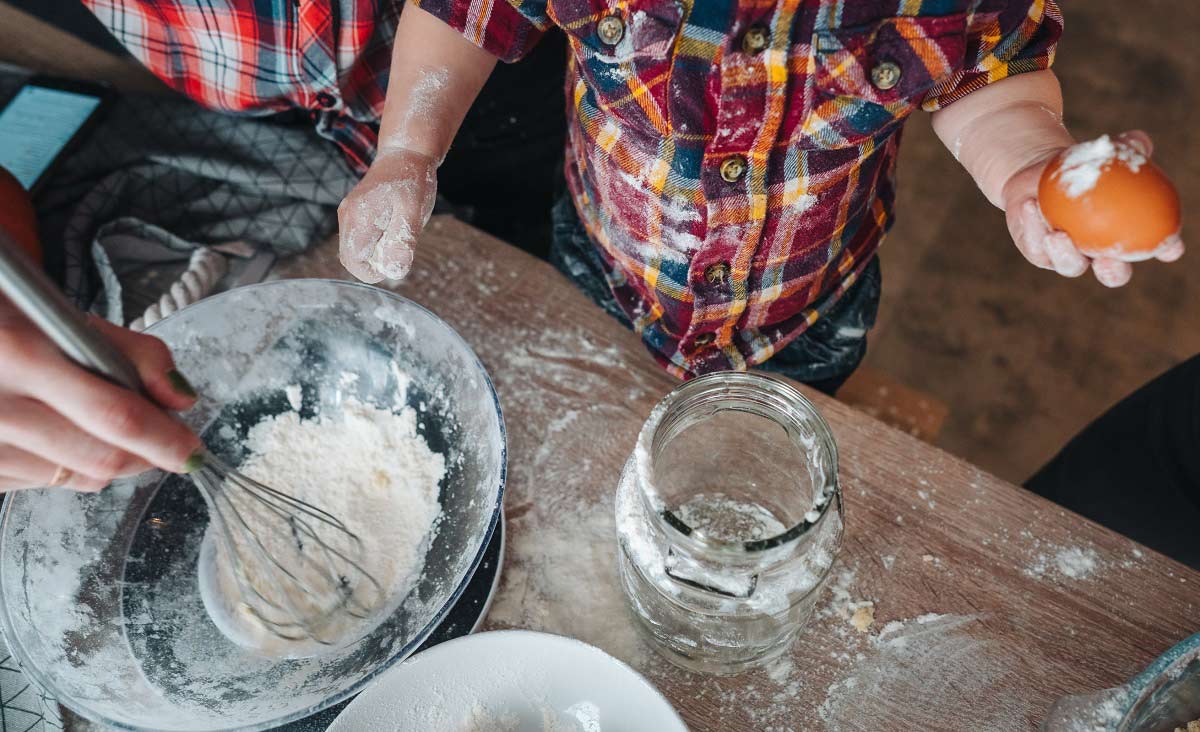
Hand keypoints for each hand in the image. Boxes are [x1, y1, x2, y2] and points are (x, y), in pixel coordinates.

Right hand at [0, 297, 201, 491]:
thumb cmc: (12, 321)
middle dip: (145, 456)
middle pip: (99, 458)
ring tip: (96, 423)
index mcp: (20, 352)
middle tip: (163, 439)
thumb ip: (137, 355)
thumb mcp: (70, 318)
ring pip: (75, 479)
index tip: (191, 449)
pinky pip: (45, 485)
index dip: (163, 440)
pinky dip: (68, 468)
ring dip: (108, 461)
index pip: (114, 415)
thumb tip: (182, 400)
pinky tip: (54, 433)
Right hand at [337, 148, 437, 283]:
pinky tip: (392, 224)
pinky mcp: (354, 213)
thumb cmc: (412, 181)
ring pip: (356, 249)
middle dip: (376, 260)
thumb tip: (394, 272)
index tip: (397, 257)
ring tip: (397, 228)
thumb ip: (402, 242)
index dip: (376, 270)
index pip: (354, 263)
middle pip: (352, 258)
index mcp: (358, 219)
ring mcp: (348, 214)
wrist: (406, 154)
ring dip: (377, 250)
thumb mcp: (414, 213)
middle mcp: (347, 217)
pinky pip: (360, 239)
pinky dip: (376, 241)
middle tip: (400, 240)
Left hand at [1002, 130, 1184, 287]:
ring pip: (1071, 266)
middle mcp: (1101, 254)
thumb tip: (1136, 142)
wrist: (1039, 173)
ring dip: (1065, 254)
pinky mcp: (1039, 252)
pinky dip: (1033, 227)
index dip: (1166, 249)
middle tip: (1108, 261)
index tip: (1169, 247)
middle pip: (1113, 274)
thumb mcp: (1102, 155)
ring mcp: (1070, 257)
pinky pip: (1036, 246)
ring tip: (1056, 235)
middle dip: (1113, 272)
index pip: (1155, 246)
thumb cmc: (1082, 166)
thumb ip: (1125, 149)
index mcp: (1128, 234)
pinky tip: (1029, 206)